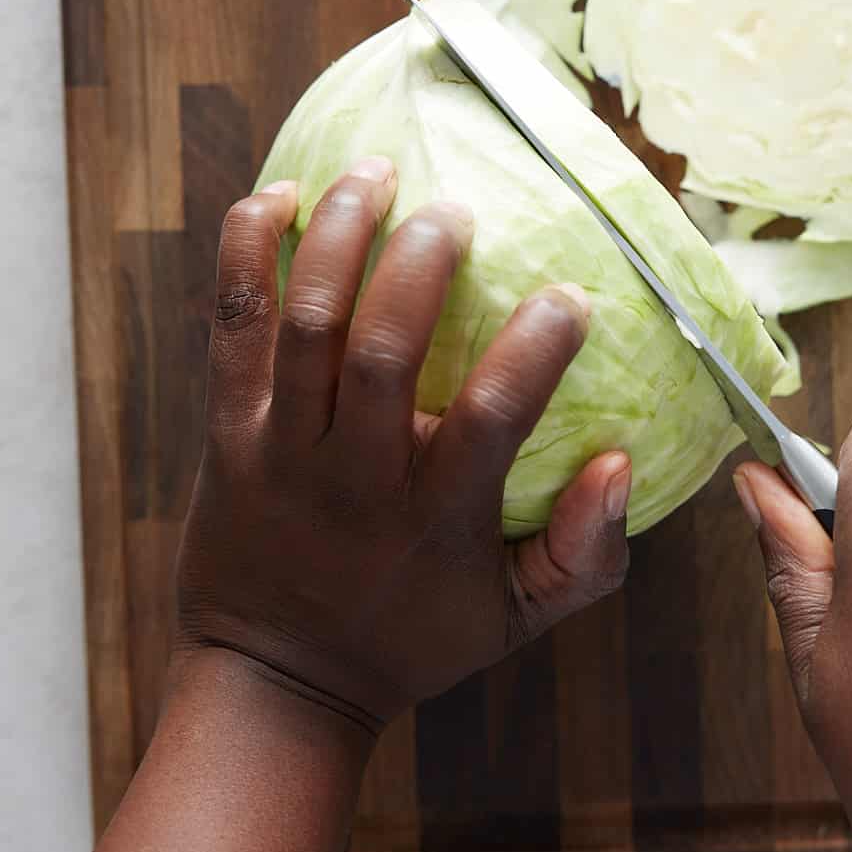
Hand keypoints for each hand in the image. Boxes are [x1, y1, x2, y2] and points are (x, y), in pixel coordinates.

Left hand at [176, 158, 631, 735]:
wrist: (277, 680)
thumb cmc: (412, 638)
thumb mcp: (516, 618)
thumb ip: (586, 552)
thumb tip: (623, 463)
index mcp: (435, 514)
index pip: (493, 414)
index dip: (536, 346)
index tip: (571, 296)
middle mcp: (356, 475)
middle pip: (385, 347)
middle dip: (422, 261)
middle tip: (456, 210)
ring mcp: (284, 449)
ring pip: (307, 321)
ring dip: (340, 233)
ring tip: (377, 171)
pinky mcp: (228, 432)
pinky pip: (232, 328)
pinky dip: (247, 253)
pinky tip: (277, 196)